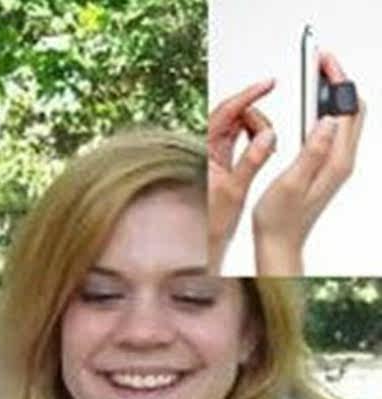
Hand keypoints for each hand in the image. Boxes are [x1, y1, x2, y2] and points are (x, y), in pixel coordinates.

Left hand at [208, 79, 276, 269]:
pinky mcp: (217, 162)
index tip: (267, 84)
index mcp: (202, 153)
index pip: (224, 113)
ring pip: (234, 127)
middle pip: (230, 115)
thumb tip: (267, 136)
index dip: (246, 95)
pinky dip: (251, 138)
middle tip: (268, 131)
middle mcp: (203, 150)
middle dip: (254, 115)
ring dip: (254, 128)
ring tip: (266, 144)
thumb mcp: (234, 191)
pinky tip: (261, 146)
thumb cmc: (209, 224)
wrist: (200, 244)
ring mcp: (210, 155)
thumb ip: (252, 161)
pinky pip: (235, 140)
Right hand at [253, 53, 364, 274]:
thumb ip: (312, 151)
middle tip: (320, 63)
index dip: (336, 80)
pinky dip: (324, 113)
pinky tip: (309, 111)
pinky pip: (332, 132)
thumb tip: (327, 120)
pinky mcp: (325, 169)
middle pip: (351, 110)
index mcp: (335, 161)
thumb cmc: (279, 221)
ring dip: (332, 96)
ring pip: (343, 120)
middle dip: (338, 82)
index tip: (322, 61)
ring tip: (314, 79)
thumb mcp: (291, 184)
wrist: (280, 246)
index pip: (345, 109)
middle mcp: (340, 161)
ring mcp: (335, 166)